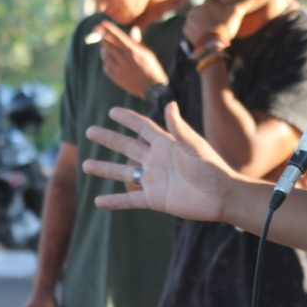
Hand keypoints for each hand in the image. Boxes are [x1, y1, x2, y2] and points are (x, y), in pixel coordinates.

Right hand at [83, 102, 238, 221]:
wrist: (220, 197)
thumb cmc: (212, 168)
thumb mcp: (195, 147)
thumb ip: (180, 129)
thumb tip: (169, 104)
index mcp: (166, 144)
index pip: (143, 127)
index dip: (128, 119)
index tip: (112, 111)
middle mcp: (156, 160)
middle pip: (127, 146)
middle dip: (108, 139)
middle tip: (89, 131)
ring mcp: (153, 180)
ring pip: (123, 173)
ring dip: (105, 169)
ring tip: (85, 165)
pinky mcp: (154, 199)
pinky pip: (130, 200)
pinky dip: (114, 202)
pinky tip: (98, 201)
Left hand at [95, 21, 167, 98]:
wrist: (153, 89)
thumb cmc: (152, 68)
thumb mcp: (147, 53)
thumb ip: (138, 42)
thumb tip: (133, 29)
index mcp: (133, 51)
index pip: (118, 37)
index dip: (109, 29)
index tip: (101, 23)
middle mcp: (125, 60)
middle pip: (108, 45)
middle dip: (102, 36)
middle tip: (97, 31)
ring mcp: (120, 70)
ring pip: (105, 56)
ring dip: (103, 49)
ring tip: (104, 47)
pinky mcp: (117, 79)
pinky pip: (106, 68)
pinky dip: (106, 62)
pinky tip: (109, 60)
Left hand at [182, 0, 261, 45]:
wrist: (212, 44)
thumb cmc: (226, 26)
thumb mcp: (237, 11)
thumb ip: (247, 0)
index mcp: (208, 1)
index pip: (215, 5)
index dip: (221, 14)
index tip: (224, 21)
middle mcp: (196, 7)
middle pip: (206, 13)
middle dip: (211, 19)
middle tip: (218, 28)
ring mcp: (190, 18)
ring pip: (198, 20)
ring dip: (203, 25)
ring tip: (211, 33)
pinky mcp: (185, 29)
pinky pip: (191, 29)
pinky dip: (196, 33)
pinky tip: (204, 37)